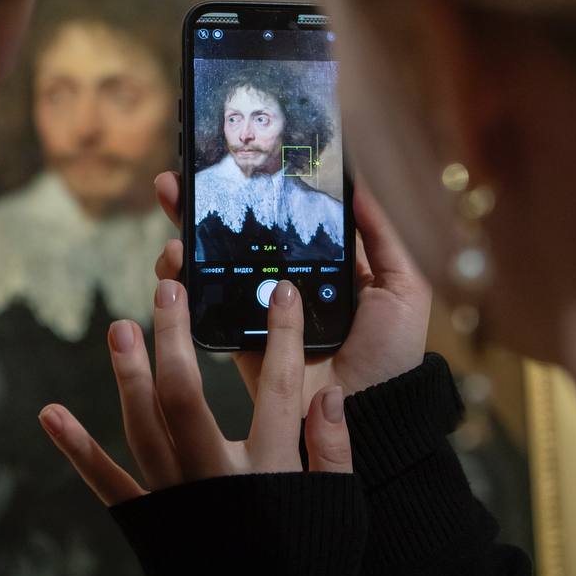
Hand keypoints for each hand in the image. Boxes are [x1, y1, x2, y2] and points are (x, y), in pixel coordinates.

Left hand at [38, 278, 352, 504]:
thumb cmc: (307, 575)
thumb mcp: (339, 514)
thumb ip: (334, 453)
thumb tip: (328, 395)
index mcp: (271, 471)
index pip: (280, 387)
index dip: (282, 335)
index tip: (281, 292)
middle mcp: (216, 478)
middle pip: (186, 394)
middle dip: (174, 335)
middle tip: (166, 288)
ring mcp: (176, 499)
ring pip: (143, 426)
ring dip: (128, 374)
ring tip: (120, 328)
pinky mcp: (148, 525)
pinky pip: (108, 483)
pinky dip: (76, 449)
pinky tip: (50, 414)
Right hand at [152, 171, 430, 404]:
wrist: (369, 414)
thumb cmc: (392, 353)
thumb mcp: (403, 285)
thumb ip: (381, 236)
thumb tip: (358, 182)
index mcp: (319, 265)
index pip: (279, 218)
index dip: (252, 191)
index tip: (226, 160)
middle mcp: (282, 283)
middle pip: (234, 235)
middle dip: (201, 205)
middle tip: (176, 181)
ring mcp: (257, 311)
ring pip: (209, 267)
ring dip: (184, 238)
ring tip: (174, 218)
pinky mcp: (238, 341)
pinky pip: (202, 309)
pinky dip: (180, 285)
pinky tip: (173, 264)